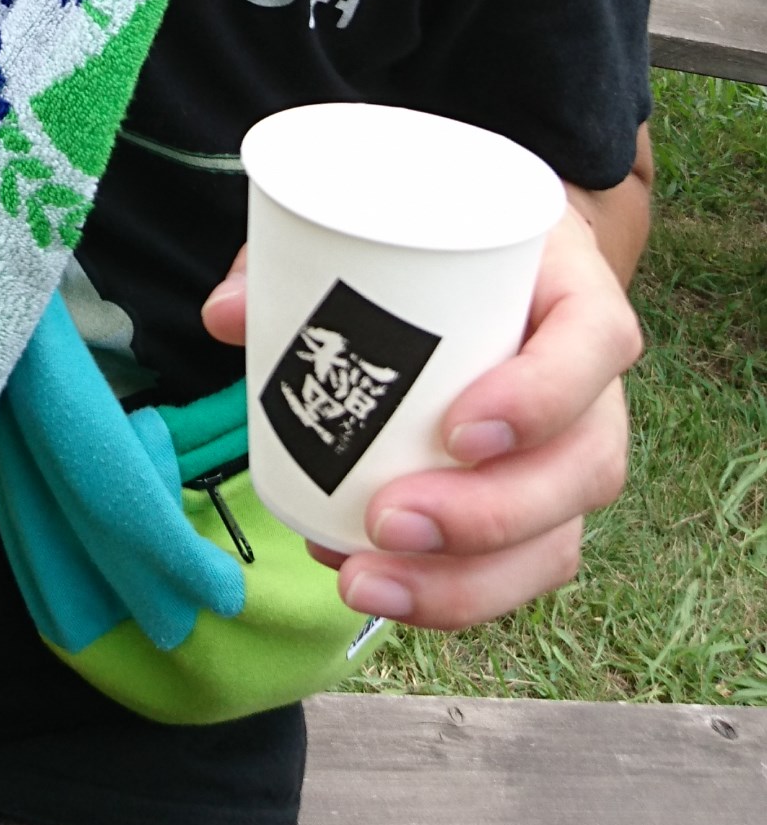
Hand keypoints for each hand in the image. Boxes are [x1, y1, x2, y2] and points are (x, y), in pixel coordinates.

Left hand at [201, 206, 641, 628]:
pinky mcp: (539, 512)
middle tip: (387, 520)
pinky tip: (373, 587)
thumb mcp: (386, 227)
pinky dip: (447, 597)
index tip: (456, 431)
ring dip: (465, 582)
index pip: (596, 344)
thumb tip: (228, 316)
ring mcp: (572, 458)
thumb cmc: (436, 248)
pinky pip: (518, 573)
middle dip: (489, 516)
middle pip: (584, 467)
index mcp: (575, 294)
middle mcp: (593, 388)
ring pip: (556, 542)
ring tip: (362, 579)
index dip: (541, 397)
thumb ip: (303, 259)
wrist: (487, 271)